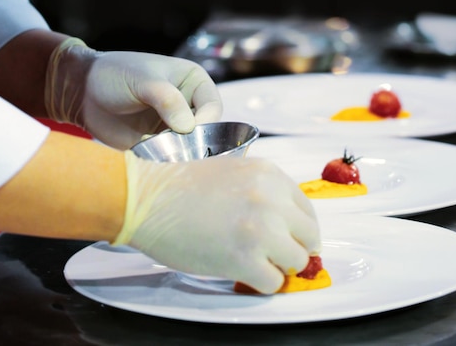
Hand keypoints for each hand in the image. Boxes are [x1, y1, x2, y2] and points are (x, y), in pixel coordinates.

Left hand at [44, 38, 222, 148]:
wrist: (83, 92)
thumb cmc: (114, 75)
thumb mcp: (142, 80)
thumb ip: (167, 99)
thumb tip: (189, 128)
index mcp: (193, 82)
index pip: (213, 106)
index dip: (205, 121)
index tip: (186, 130)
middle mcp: (188, 105)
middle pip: (207, 131)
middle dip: (193, 142)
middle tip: (173, 147)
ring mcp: (174, 127)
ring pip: (190, 148)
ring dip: (178, 154)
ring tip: (158, 152)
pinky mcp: (159, 145)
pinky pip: (171, 158)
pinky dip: (165, 162)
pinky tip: (151, 159)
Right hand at [115, 151, 321, 293]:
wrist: (146, 199)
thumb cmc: (178, 188)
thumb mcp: (231, 172)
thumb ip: (262, 192)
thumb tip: (285, 224)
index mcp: (269, 175)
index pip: (307, 210)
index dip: (297, 229)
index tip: (288, 239)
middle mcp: (271, 199)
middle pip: (309, 237)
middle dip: (292, 248)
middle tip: (273, 255)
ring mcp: (261, 230)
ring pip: (296, 261)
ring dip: (277, 266)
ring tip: (253, 261)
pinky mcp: (245, 259)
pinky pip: (273, 283)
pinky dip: (259, 282)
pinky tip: (240, 271)